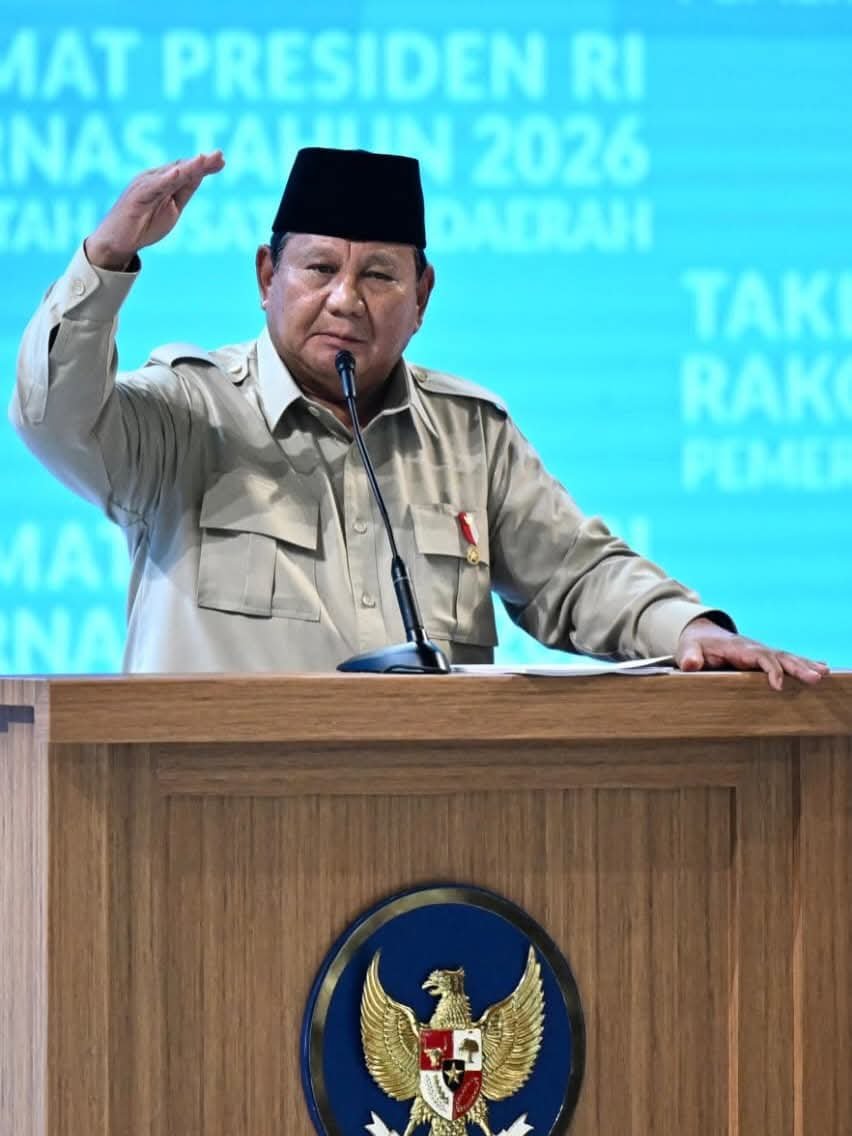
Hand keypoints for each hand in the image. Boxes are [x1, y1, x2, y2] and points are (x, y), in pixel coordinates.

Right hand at [85, 151, 225, 269]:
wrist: (118, 242)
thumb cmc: (144, 224)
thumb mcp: (173, 208)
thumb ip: (184, 191)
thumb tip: (200, 175)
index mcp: (163, 181)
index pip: (186, 170)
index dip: (204, 165)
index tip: (222, 161)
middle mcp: (154, 179)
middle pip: (180, 168)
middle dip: (200, 163)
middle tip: (219, 155)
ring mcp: (144, 186)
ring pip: (169, 175)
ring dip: (187, 167)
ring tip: (203, 159)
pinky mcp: (136, 197)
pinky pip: (152, 186)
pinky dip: (164, 179)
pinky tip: (177, 173)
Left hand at [676, 617, 829, 690]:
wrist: (701, 633)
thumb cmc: (695, 644)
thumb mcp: (688, 648)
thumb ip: (689, 656)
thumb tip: (690, 664)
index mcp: (738, 647)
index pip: (759, 657)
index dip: (769, 669)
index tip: (778, 685)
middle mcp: (754, 647)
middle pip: (779, 656)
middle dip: (798, 667)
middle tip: (816, 677)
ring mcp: (761, 651)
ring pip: (787, 657)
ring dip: (805, 665)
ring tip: (824, 674)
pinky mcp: (765, 657)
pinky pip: (787, 660)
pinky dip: (805, 663)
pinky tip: (823, 669)